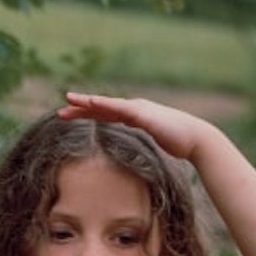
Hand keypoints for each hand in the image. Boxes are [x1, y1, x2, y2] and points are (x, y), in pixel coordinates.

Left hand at [59, 92, 209, 160]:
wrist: (195, 139)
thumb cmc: (176, 143)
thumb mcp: (152, 143)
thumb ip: (140, 144)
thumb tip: (130, 155)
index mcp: (133, 116)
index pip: (105, 114)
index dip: (86, 114)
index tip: (68, 116)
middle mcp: (133, 108)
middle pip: (102, 107)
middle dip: (81, 107)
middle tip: (61, 109)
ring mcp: (138, 109)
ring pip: (107, 104)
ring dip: (88, 102)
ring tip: (70, 100)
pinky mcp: (143, 114)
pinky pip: (120, 108)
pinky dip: (105, 104)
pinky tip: (92, 102)